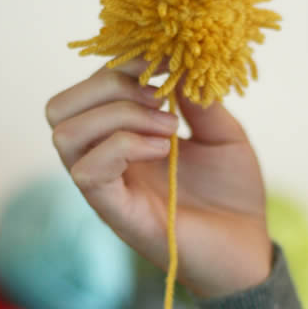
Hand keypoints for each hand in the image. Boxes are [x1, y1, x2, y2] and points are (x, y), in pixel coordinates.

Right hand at [45, 58, 272, 298]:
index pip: (88, 90)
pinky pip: (87, 171)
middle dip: (107, 85)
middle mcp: (105, 161)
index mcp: (124, 138)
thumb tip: (177, 61)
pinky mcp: (116, 213)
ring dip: (118, 116)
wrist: (248, 250)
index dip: (118, 64)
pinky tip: (165, 149)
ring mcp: (107, 188)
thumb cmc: (233, 195)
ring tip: (168, 127)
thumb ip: (198, 100)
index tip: (161, 58)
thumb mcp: (223, 134)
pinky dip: (123, 145)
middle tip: (159, 95)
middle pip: (60, 108)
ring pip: (65, 135)